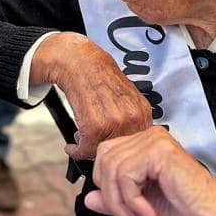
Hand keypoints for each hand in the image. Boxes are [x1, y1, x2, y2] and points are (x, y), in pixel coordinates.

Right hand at [31, 33, 151, 159]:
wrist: (80, 63)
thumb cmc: (100, 77)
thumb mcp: (126, 97)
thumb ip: (132, 119)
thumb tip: (130, 144)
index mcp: (142, 112)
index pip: (138, 145)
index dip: (122, 149)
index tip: (112, 149)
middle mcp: (132, 118)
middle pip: (122, 151)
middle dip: (105, 150)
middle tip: (94, 144)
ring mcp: (115, 123)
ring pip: (103, 152)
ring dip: (89, 149)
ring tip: (82, 140)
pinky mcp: (95, 127)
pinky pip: (86, 149)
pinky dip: (76, 150)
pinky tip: (73, 145)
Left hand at [85, 128, 215, 215]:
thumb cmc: (189, 208)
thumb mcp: (141, 204)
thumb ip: (115, 199)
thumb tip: (88, 198)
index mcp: (145, 144)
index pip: (106, 154)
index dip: (106, 185)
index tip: (120, 212)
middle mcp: (149, 136)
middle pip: (104, 158)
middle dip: (110, 195)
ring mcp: (154, 140)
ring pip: (112, 169)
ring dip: (120, 203)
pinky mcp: (158, 151)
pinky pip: (126, 175)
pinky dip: (132, 200)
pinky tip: (149, 212)